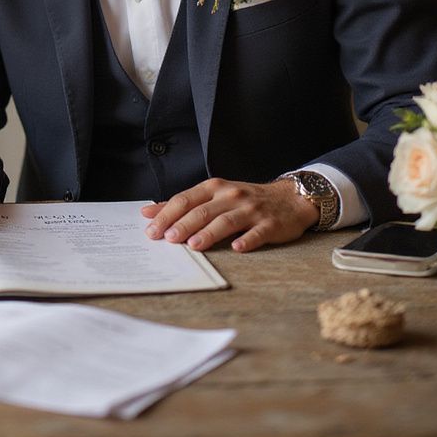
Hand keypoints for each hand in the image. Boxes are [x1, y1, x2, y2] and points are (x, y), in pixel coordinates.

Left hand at [141, 177, 319, 252]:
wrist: (289, 198)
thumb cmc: (244, 199)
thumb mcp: (213, 195)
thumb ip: (183, 204)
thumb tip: (148, 212)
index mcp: (214, 188)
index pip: (185, 200)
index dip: (167, 214)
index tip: (151, 229)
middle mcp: (231, 196)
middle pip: (202, 210)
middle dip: (183, 224)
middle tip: (167, 239)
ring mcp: (251, 209)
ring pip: (226, 221)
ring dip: (209, 233)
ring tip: (194, 245)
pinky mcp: (270, 223)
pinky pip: (258, 232)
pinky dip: (247, 239)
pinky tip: (237, 248)